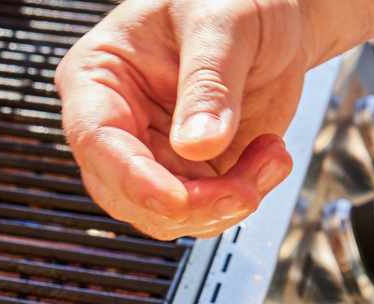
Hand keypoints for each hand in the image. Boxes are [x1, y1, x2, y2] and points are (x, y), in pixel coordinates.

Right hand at [56, 0, 312, 240]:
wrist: (276, 10)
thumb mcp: (222, 23)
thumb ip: (209, 83)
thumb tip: (198, 145)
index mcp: (97, 77)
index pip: (96, 140)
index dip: (134, 179)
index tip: (178, 200)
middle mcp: (115, 123)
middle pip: (124, 192)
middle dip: (186, 204)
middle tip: (243, 190)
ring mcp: (149, 153)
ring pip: (162, 214)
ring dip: (221, 205)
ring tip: (271, 157)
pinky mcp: (187, 173)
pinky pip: (202, 211)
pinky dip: (242, 197)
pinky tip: (270, 157)